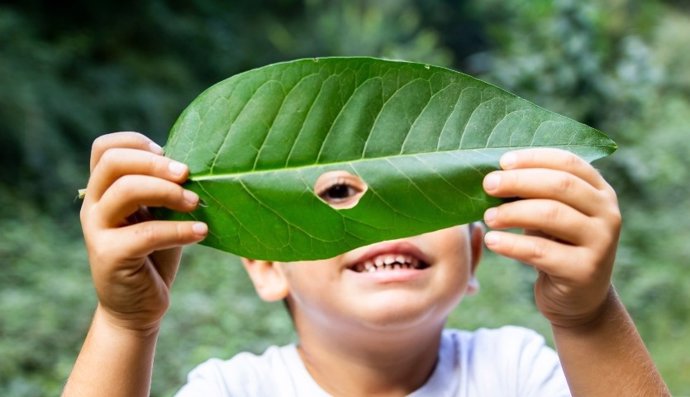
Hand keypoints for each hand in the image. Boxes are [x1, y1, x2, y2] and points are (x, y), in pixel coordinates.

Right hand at [80, 132, 206, 332]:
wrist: (138, 308)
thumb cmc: (154, 255)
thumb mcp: (159, 216)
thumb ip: (165, 191)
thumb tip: (196, 167)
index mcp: (104, 191)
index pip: (104, 148)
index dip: (136, 142)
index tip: (168, 152)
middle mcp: (94, 206)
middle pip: (114, 162)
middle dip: (156, 163)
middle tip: (187, 174)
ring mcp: (97, 230)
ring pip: (126, 190)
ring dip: (168, 192)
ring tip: (196, 203)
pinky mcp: (109, 256)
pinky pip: (146, 233)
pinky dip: (179, 230)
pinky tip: (201, 232)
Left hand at [482, 148, 621, 327]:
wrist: (579, 300)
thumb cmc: (557, 246)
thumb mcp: (552, 215)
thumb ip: (535, 193)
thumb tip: (494, 175)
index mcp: (600, 192)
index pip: (569, 162)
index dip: (534, 158)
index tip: (502, 162)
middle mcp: (607, 213)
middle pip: (560, 185)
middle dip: (519, 181)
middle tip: (488, 185)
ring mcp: (601, 243)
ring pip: (551, 215)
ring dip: (512, 212)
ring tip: (487, 217)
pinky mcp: (584, 271)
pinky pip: (540, 251)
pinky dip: (511, 244)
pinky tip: (492, 241)